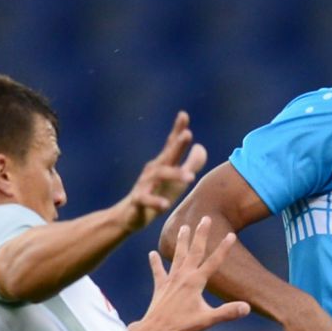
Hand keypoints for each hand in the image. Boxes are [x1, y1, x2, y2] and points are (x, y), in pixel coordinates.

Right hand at [120, 111, 209, 232]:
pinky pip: (146, 199)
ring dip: (175, 175)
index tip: (183, 115)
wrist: (130, 215)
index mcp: (163, 164)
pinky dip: (155, 201)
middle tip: (187, 134)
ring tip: (191, 178)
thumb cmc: (157, 193)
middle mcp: (153, 170)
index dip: (177, 130)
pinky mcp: (138, 200)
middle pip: (167, 155)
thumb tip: (201, 147)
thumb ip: (191, 164)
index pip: (171, 144)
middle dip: (177, 144)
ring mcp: (144, 184)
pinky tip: (165, 205)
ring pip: (159, 176)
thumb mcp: (177, 180)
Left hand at [127, 218, 249, 330]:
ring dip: (182, 241)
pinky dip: (155, 262)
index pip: (214, 262)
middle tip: (205, 218)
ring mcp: (170, 280)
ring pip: (177, 255)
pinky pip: (158, 271)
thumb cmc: (181, 326)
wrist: (154, 330)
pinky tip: (152, 253)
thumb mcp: (207, 320)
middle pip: (194, 251)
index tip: (232, 234)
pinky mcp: (160, 286)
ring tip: (184, 226)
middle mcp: (183, 276)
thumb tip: (247, 307)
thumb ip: (227, 312)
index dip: (224, 248)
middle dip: (201, 234)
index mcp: (196, 282)